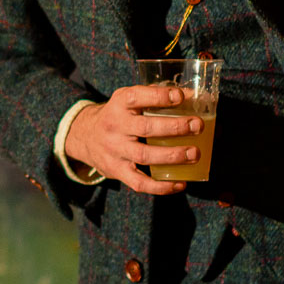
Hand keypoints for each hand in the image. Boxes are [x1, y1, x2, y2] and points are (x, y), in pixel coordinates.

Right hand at [61, 87, 202, 195]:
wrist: (85, 136)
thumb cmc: (118, 115)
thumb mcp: (128, 100)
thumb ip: (154, 96)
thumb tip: (192, 96)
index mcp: (119, 104)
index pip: (136, 97)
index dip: (159, 97)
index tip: (180, 96)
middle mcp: (114, 126)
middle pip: (145, 128)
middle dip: (175, 127)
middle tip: (197, 126)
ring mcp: (115, 150)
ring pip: (144, 156)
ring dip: (172, 156)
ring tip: (194, 154)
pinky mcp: (116, 171)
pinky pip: (139, 183)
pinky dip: (161, 186)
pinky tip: (180, 183)